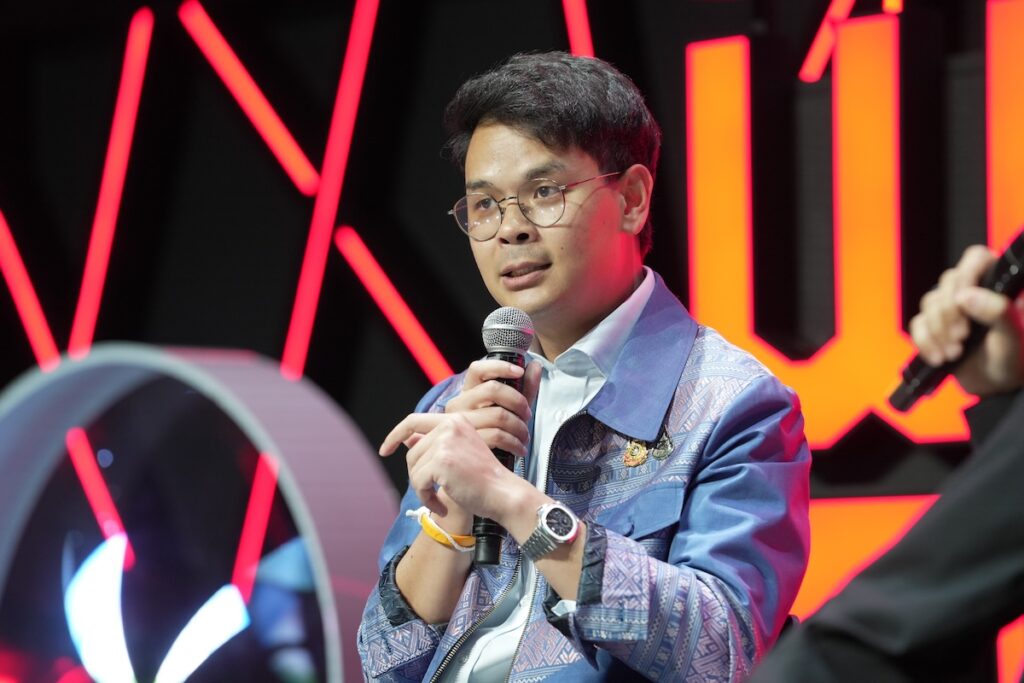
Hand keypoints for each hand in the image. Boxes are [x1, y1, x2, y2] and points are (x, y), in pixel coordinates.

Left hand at [379, 412, 530, 520]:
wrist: (504, 494)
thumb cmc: (485, 479)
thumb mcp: (460, 454)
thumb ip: (434, 445)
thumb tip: (406, 440)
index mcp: (454, 420)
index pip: (413, 421)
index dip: (394, 435)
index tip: (384, 449)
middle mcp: (449, 425)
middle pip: (412, 452)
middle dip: (418, 476)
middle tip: (432, 492)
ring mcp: (445, 442)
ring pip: (413, 469)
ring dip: (423, 490)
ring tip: (440, 500)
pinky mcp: (441, 461)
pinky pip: (418, 483)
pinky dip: (427, 499)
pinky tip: (441, 506)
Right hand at [442, 359, 541, 455]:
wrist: (477, 467)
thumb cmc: (494, 433)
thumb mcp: (511, 408)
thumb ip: (524, 387)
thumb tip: (535, 365)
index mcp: (467, 392)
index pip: (477, 369)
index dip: (499, 367)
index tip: (519, 371)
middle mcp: (458, 404)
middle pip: (492, 389)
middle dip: (518, 401)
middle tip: (527, 414)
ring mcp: (460, 423)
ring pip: (498, 414)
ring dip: (520, 426)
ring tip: (525, 436)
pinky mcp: (466, 442)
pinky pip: (497, 436)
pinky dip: (515, 443)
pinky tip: (520, 448)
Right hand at [909, 245, 1023, 395]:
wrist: (997, 386)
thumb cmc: (1015, 358)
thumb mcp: (1014, 337)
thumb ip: (999, 312)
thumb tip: (967, 296)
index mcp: (997, 285)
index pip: (976, 259)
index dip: (966, 273)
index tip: (964, 298)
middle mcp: (972, 291)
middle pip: (947, 282)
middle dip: (949, 312)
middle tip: (962, 335)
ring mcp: (951, 309)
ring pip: (929, 303)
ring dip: (939, 331)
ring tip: (955, 352)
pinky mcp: (934, 327)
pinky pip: (918, 325)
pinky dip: (925, 342)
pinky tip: (940, 358)